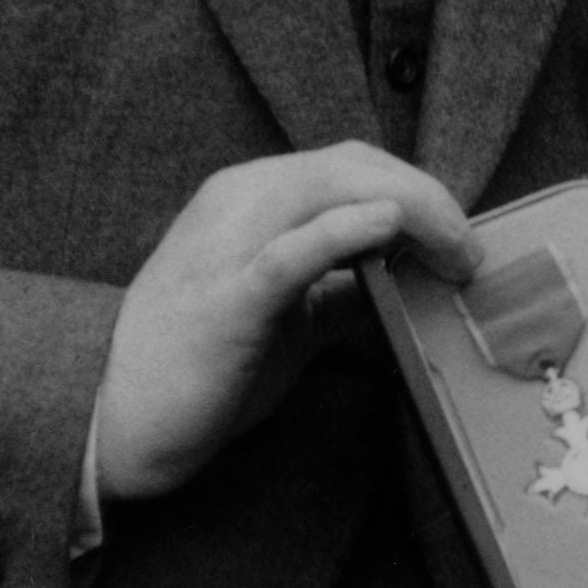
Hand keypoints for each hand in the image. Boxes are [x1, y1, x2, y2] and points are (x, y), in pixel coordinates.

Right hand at [96, 144, 472, 502]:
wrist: (119, 423)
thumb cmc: (204, 367)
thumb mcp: (288, 314)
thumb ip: (343, 287)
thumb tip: (415, 277)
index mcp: (249, 197)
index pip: (351, 164)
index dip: (417, 188)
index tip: (458, 234)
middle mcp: (236, 202)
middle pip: (352, 165)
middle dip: (427, 196)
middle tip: (469, 250)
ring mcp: (227, 245)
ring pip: (329, 188)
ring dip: (410, 209)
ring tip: (454, 251)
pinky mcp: (225, 299)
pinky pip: (291, 250)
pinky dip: (345, 230)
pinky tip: (387, 228)